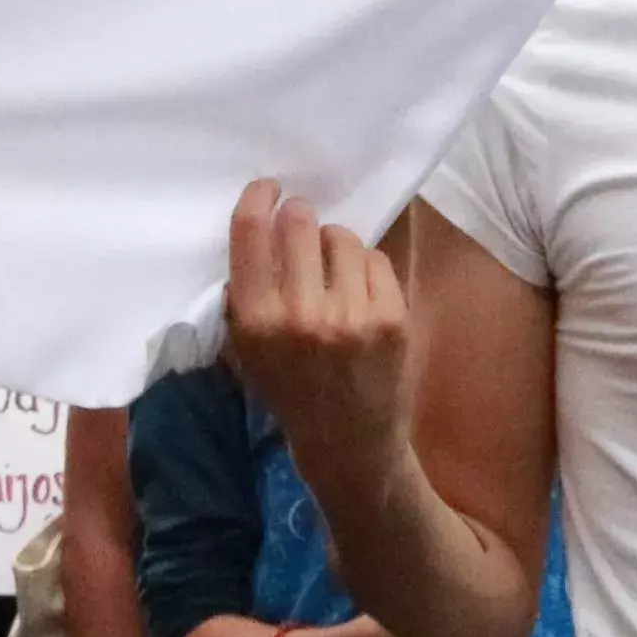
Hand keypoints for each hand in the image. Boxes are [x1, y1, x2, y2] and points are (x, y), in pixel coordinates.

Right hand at [224, 181, 410, 475]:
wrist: (350, 447)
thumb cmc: (291, 395)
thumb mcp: (246, 352)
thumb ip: (245, 295)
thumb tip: (258, 228)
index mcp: (257, 321)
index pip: (251, 232)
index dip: (259, 197)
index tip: (268, 188)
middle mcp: (302, 314)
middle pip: (300, 222)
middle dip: (300, 218)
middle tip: (302, 230)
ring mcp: (351, 316)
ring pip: (343, 238)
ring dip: (336, 246)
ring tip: (334, 273)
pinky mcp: (391, 318)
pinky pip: (376, 260)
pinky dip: (367, 269)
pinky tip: (359, 295)